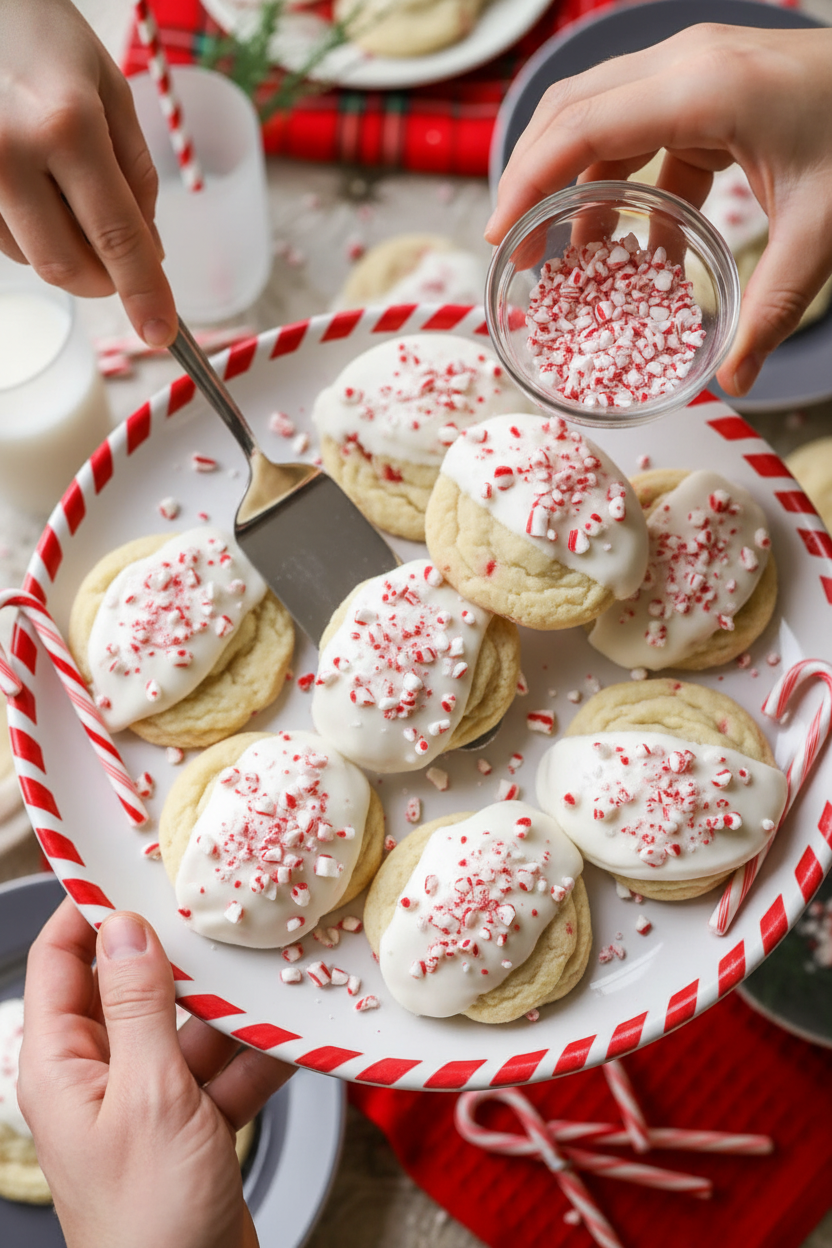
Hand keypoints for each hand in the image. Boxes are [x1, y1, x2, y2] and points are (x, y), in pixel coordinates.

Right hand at [0, 0, 175, 344]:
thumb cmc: (44, 36)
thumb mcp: (110, 90)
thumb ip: (136, 178)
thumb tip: (149, 255)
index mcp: (66, 125)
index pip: (116, 236)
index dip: (143, 293)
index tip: (160, 333)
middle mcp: (8, 153)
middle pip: (66, 267)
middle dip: (104, 279)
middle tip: (121, 260)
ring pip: (30, 258)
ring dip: (63, 247)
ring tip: (62, 185)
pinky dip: (27, 230)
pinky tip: (29, 182)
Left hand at [18, 899, 292, 1247]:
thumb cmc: (148, 1218)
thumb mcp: (149, 1094)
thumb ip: (139, 1005)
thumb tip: (125, 928)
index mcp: (63, 1063)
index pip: (61, 960)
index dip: (90, 909)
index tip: (128, 867)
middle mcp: (99, 1075)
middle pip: (133, 988)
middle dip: (178, 957)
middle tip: (217, 913)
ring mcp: (147, 1100)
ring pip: (186, 1027)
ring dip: (228, 1009)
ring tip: (266, 973)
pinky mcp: (190, 1124)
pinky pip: (222, 1069)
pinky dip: (254, 1056)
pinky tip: (288, 1037)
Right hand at [486, 24, 831, 394]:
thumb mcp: (820, 231)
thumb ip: (771, 309)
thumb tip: (734, 381)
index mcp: (701, 88)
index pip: (581, 128)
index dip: (528, 182)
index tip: (500, 240)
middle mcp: (685, 65)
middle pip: (571, 111)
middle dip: (533, 182)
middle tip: (518, 254)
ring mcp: (695, 69)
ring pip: (600, 119)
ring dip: (576, 187)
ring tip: (568, 260)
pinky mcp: (708, 87)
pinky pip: (642, 133)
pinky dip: (626, 188)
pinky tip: (640, 248)